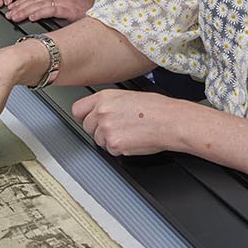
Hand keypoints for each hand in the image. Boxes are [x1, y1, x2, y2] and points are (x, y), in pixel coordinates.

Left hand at [3, 0, 91, 24]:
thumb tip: (38, 17)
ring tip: (15, 15)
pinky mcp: (68, 7)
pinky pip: (50, 9)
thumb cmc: (86, 15)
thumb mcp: (67, 11)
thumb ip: (54, 11)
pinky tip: (31, 17)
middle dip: (20, 6)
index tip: (13, 8)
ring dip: (25, 10)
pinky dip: (39, 12)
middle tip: (9, 13)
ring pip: (39, 3)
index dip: (23, 2)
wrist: (104, 15)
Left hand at [72, 90, 189, 156]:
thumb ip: (108, 104)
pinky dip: (120, 149)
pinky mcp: (114, 144)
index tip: (86, 120)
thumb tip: (98, 111)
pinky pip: (110, 151)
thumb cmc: (157, 108)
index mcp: (104, 97)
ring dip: (110, 140)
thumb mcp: (127, 96)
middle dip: (98, 130)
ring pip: (98, 140)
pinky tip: (132, 140)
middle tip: (116, 128)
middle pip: (87, 127)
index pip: (78, 109)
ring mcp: (106, 129)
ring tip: (129, 132)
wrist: (170, 121)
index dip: (83, 117)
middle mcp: (102, 112)